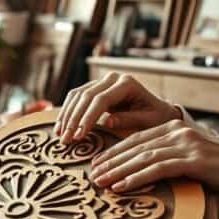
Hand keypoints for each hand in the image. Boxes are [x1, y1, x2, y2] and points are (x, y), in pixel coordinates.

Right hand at [54, 73, 180, 144]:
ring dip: (67, 116)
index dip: (87, 118)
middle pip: (86, 96)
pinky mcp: (95, 88)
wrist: (159, 112)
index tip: (79, 136)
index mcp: (127, 83)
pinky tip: (61, 126)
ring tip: (60, 136)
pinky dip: (67, 112)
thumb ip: (128, 120)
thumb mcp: (148, 123)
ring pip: (77, 95)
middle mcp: (113, 78)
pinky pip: (76, 97)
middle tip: (65, 140)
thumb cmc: (156, 119)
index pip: (101, 99)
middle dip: (73, 119)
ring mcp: (103, 81)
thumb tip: (106, 121)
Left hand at [89, 120, 218, 206]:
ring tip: (99, 182)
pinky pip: (158, 168)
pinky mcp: (195, 159)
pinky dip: (136, 177)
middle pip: (134, 146)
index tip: (95, 165)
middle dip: (110, 161)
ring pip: (143, 156)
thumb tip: (137, 178)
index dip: (113, 152)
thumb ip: (166, 164)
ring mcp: (187, 143)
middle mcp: (178, 131)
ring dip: (118, 170)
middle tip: (90, 175)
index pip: (135, 139)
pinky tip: (121, 186)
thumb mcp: (188, 163)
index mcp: (173, 128)